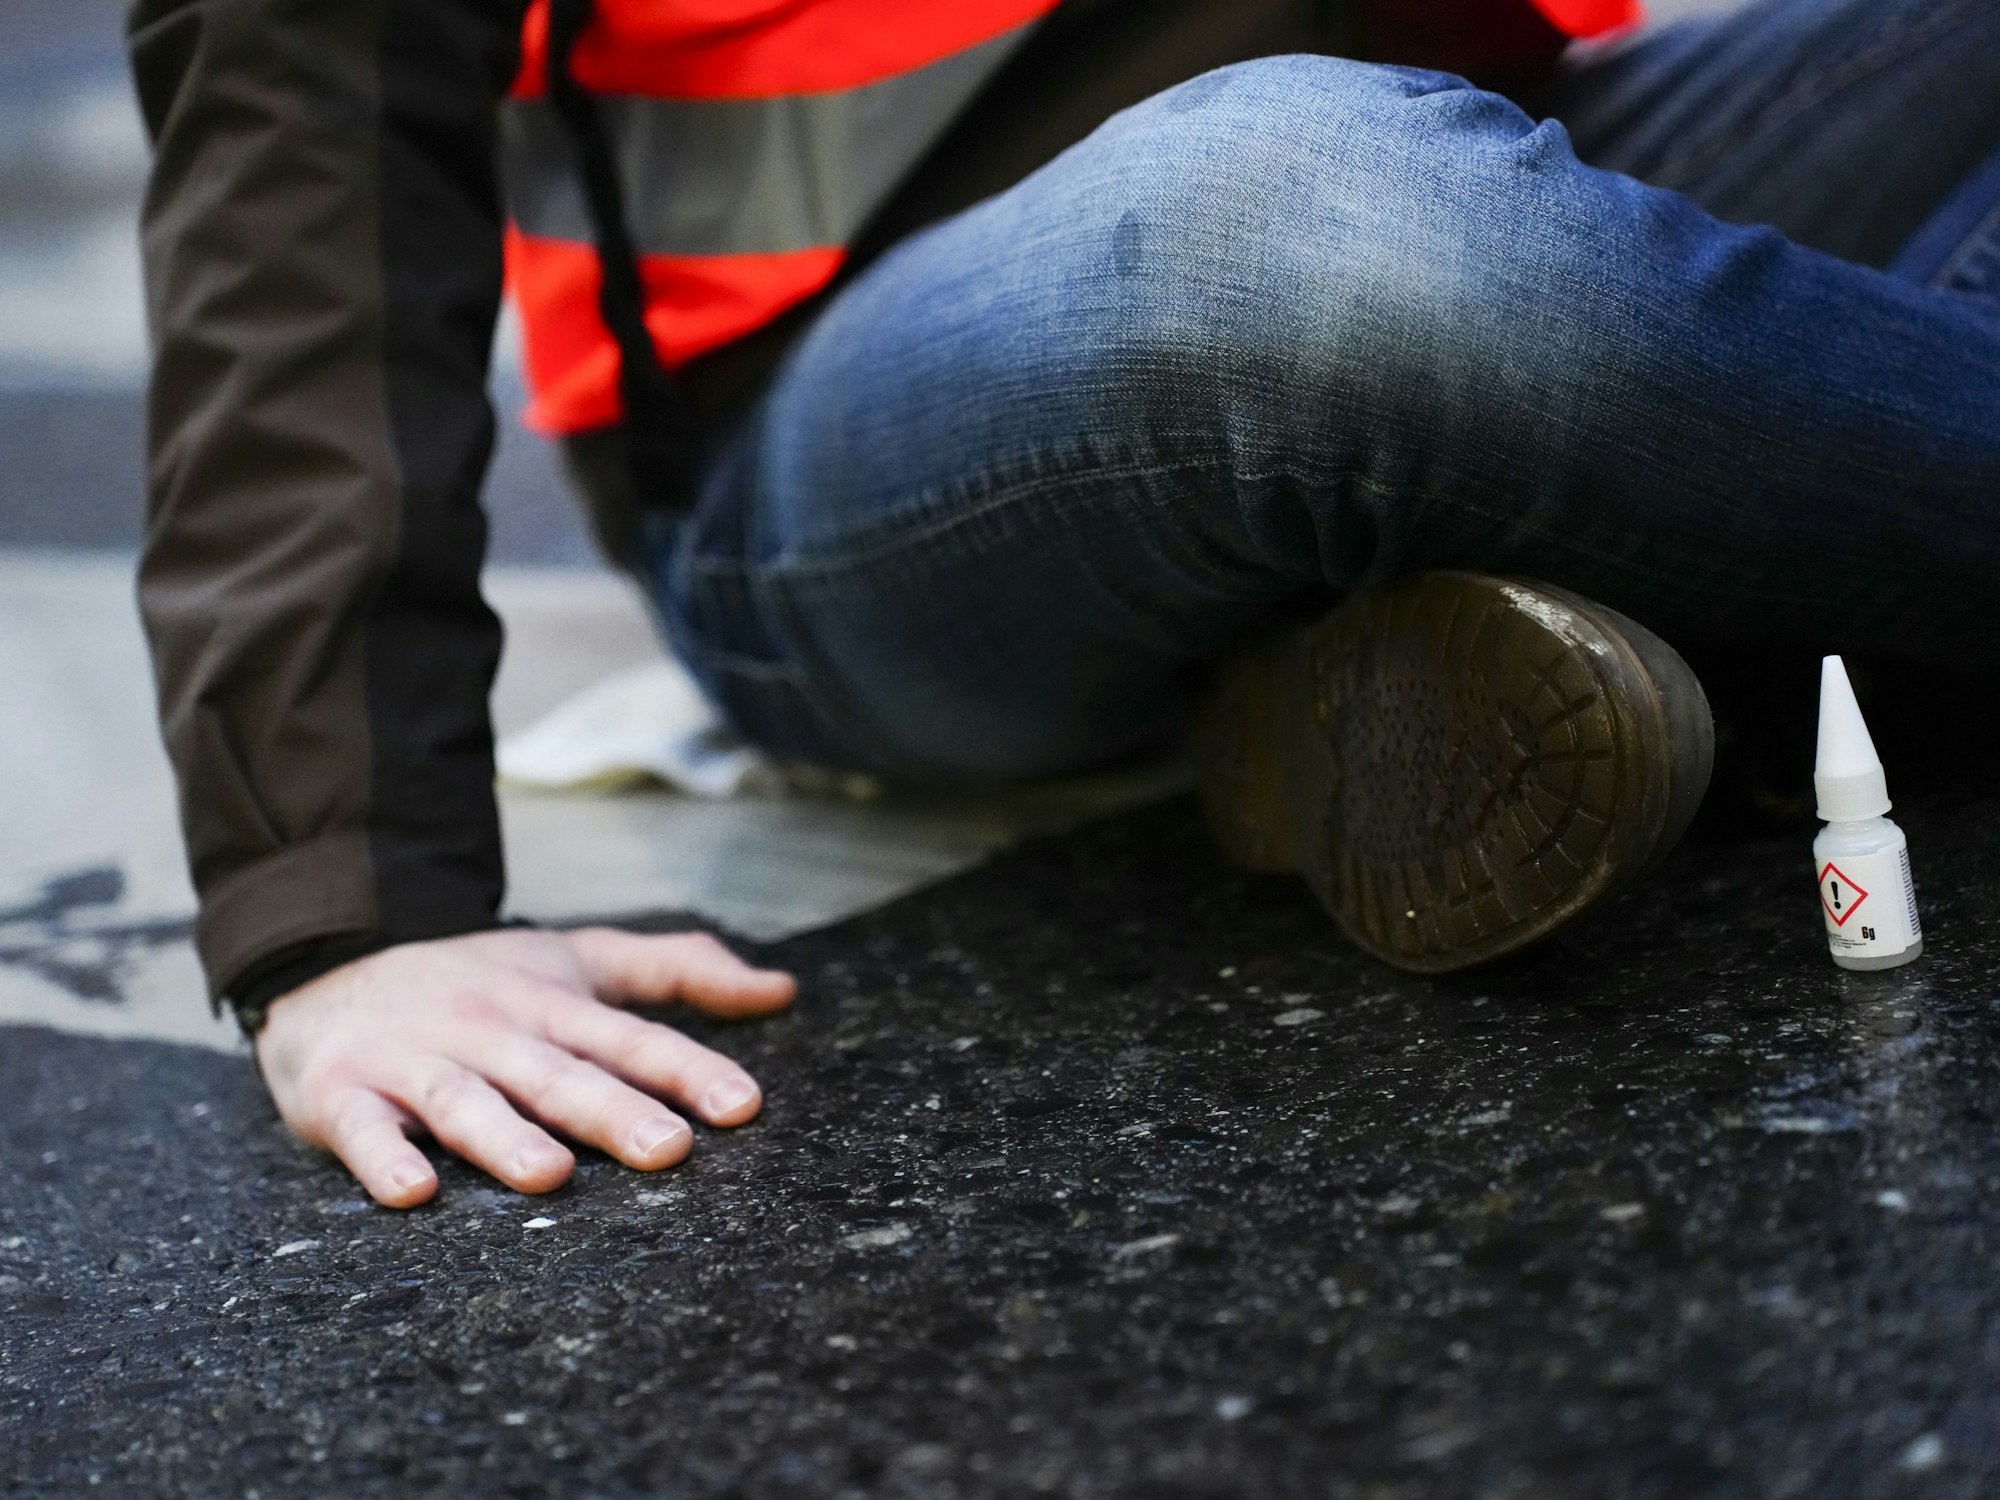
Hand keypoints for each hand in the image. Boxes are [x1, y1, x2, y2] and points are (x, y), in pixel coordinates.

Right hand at [253, 926, 795, 1207]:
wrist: (330, 961)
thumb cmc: (480, 979)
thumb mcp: (580, 959)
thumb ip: (680, 969)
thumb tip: (783, 989)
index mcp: (552, 1004)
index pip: (630, 1039)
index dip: (687, 1069)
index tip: (743, 1105)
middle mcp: (491, 1031)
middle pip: (558, 1075)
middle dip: (613, 1112)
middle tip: (668, 1151)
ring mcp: (416, 1062)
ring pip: (466, 1103)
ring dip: (506, 1138)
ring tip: (551, 1174)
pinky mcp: (344, 1094)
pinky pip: (363, 1132)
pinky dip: (382, 1160)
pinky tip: (413, 1192)